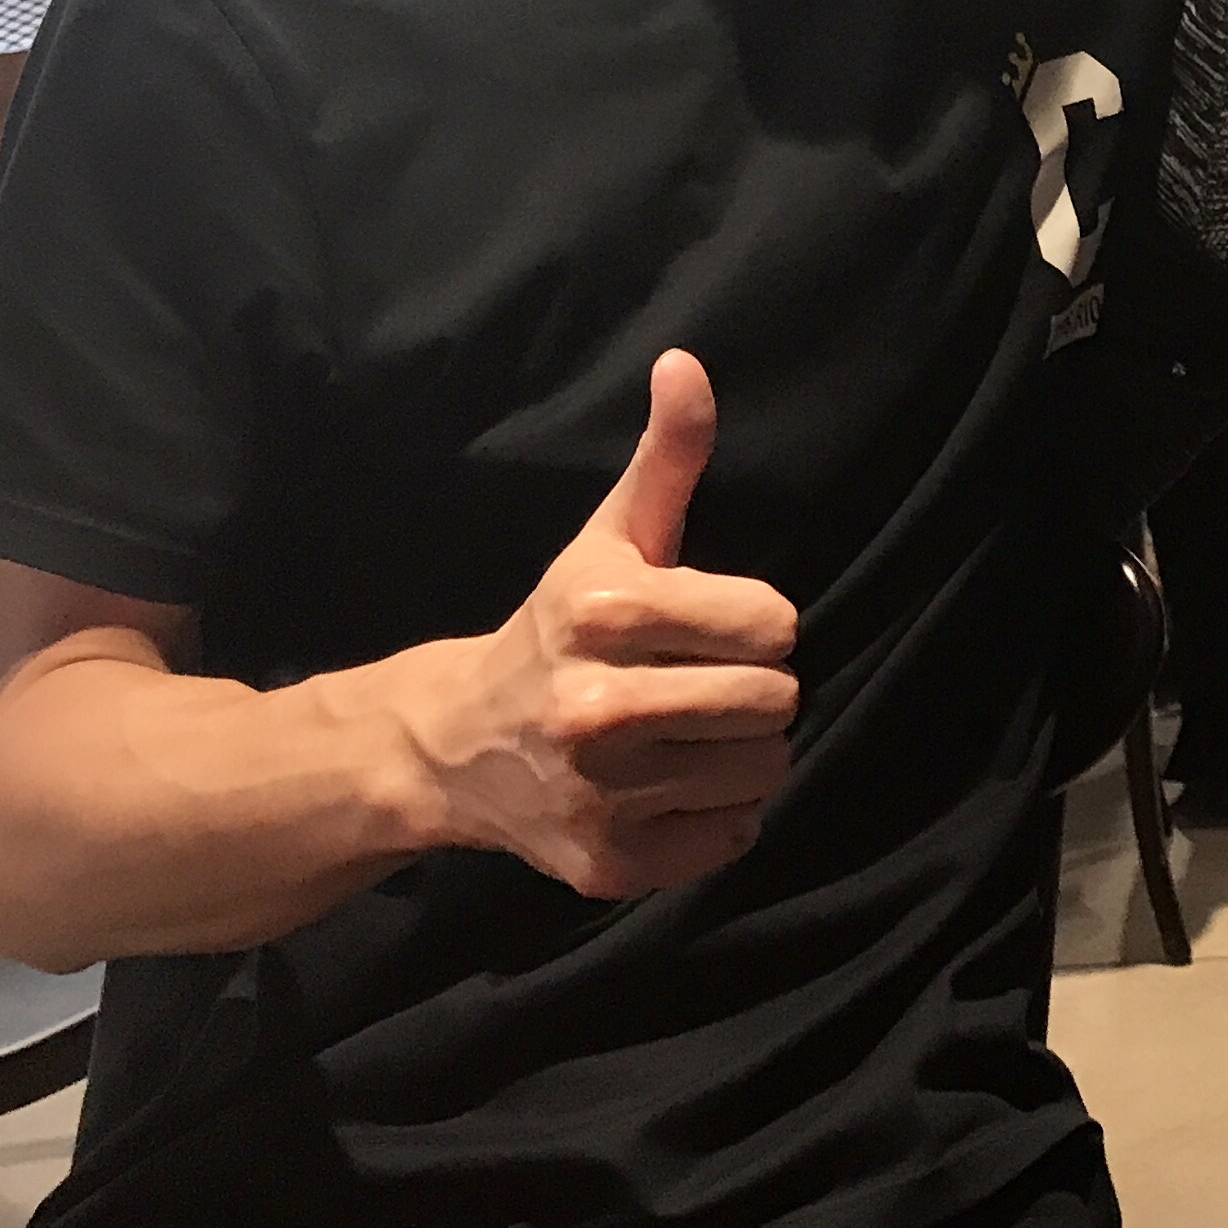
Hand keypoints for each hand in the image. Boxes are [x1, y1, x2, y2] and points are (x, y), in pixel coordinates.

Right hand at [393, 349, 798, 900]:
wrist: (453, 746)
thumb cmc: (557, 627)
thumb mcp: (609, 536)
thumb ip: (666, 456)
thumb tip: (687, 363)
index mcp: (605, 613)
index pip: (774, 624)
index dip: (757, 622)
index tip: (715, 625)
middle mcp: (598, 708)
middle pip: (774, 700)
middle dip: (754, 686)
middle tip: (705, 681)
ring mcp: (602, 795)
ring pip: (764, 769)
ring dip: (743, 751)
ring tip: (691, 731)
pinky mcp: (610, 863)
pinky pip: (733, 837)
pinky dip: (718, 815)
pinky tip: (671, 785)